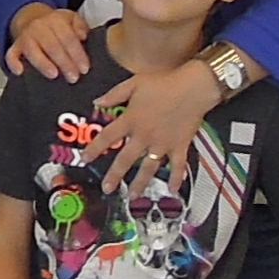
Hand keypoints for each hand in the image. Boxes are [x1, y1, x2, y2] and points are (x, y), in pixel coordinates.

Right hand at [5, 4, 90, 81]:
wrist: (30, 18)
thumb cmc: (54, 24)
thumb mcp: (71, 18)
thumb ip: (80, 26)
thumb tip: (82, 36)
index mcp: (55, 20)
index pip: (68, 38)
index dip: (77, 54)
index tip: (84, 68)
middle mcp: (39, 27)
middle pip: (52, 46)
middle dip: (64, 63)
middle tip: (73, 77)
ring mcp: (26, 37)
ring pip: (33, 51)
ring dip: (43, 64)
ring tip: (54, 75)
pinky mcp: (15, 47)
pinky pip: (11, 55)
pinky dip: (14, 63)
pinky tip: (20, 71)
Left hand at [79, 59, 219, 195]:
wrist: (194, 86)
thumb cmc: (165, 82)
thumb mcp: (134, 83)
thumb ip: (114, 94)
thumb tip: (96, 102)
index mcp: (131, 120)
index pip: (108, 137)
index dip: (94, 148)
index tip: (84, 159)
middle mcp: (145, 135)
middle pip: (126, 159)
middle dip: (114, 175)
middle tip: (107, 188)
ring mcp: (162, 143)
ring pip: (148, 167)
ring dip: (140, 183)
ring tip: (132, 196)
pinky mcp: (180, 145)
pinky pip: (177, 165)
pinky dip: (176, 178)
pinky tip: (172, 189)